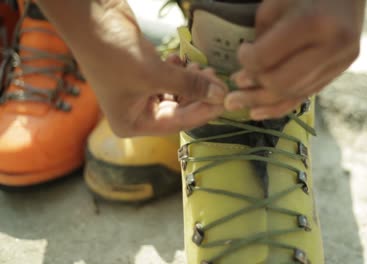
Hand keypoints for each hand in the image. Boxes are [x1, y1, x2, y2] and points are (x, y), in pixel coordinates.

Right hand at [37, 0, 226, 136]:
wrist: (90, 18)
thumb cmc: (113, 53)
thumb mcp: (154, 74)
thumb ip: (189, 86)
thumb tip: (220, 95)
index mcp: (132, 123)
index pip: (177, 123)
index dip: (202, 112)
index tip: (224, 101)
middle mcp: (135, 112)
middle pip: (178, 109)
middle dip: (198, 95)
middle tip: (217, 80)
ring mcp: (139, 93)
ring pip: (176, 93)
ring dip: (191, 82)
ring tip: (203, 68)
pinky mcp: (144, 75)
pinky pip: (169, 80)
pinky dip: (179, 71)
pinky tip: (181, 59)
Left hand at [225, 0, 364, 119]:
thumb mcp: (277, 2)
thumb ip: (262, 37)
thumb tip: (249, 72)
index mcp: (312, 22)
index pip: (267, 58)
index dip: (246, 61)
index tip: (241, 53)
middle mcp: (332, 46)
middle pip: (281, 83)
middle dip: (252, 90)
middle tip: (233, 89)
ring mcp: (340, 61)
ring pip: (294, 94)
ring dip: (262, 102)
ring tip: (239, 104)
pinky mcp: (342, 70)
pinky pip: (306, 95)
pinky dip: (281, 106)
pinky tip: (259, 111)